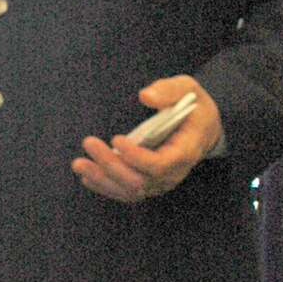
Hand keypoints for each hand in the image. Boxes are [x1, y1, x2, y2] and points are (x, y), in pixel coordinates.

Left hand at [72, 76, 222, 203]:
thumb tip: (145, 95)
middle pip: (139, 180)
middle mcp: (173, 173)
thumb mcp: (188, 89)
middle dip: (111, 165)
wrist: (203, 129)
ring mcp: (160, 182)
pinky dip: (105, 186)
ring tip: (79, 164)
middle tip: (88, 143)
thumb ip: (169, 90)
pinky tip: (87, 176)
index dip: (136, 156)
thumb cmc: (193, 108)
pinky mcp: (149, 183)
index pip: (159, 164)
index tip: (116, 139)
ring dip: (102, 179)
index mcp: (186, 151)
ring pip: (129, 190)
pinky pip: (126, 192)